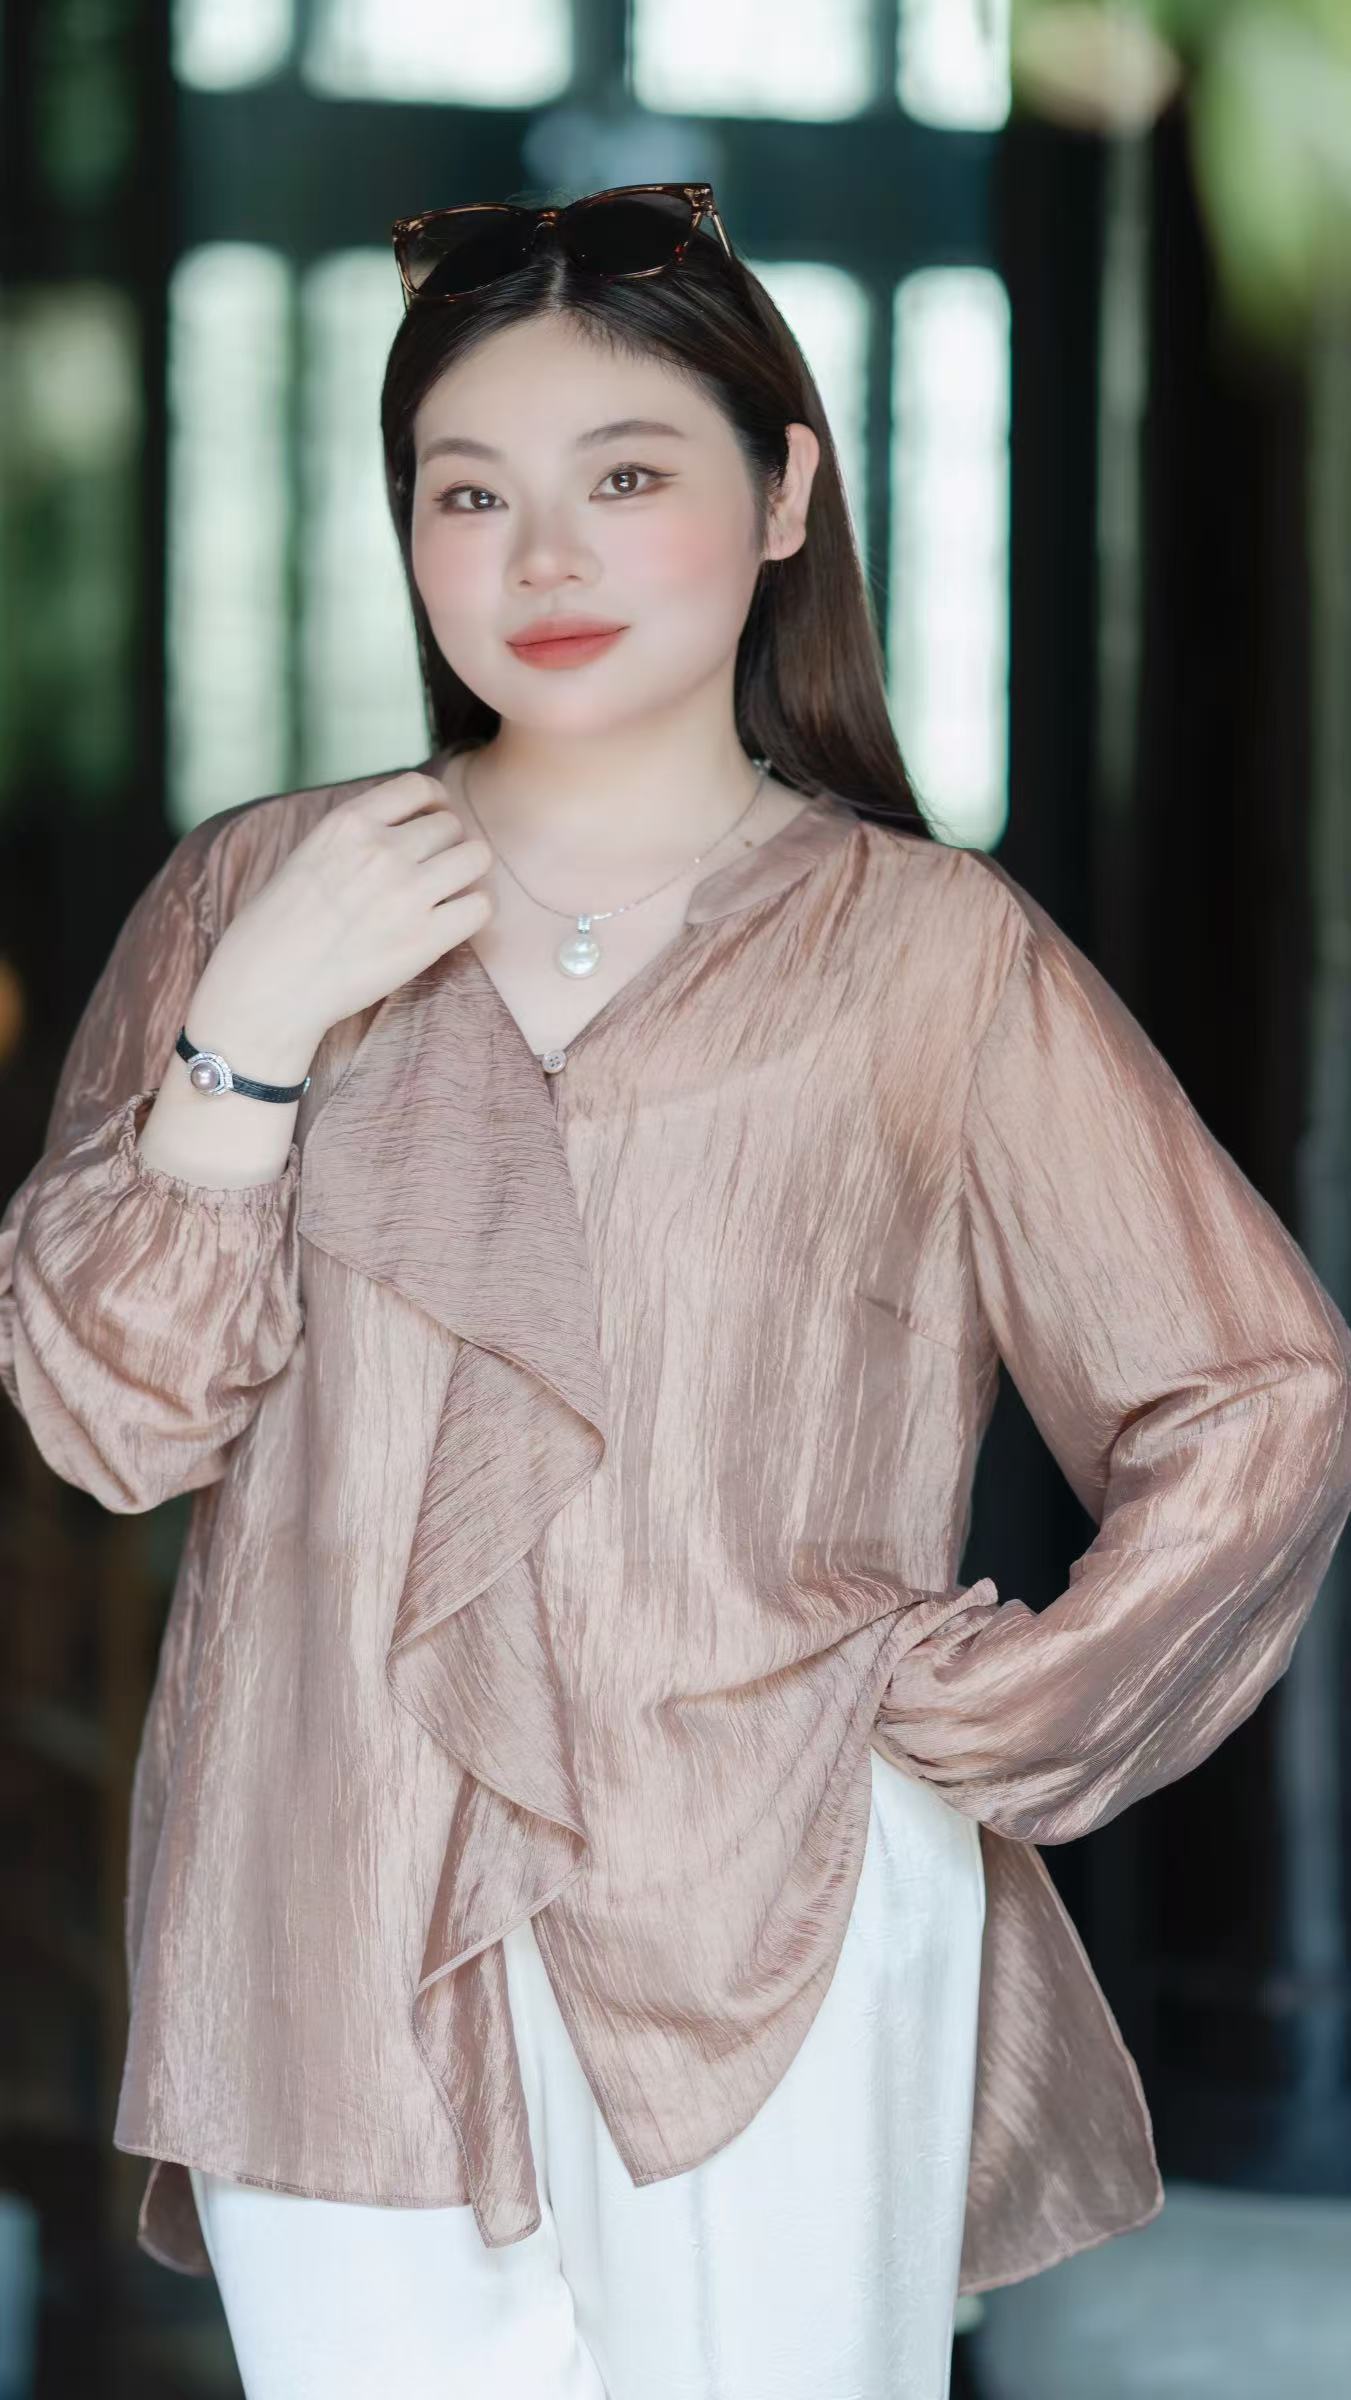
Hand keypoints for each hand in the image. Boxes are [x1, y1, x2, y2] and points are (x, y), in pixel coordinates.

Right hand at [195, 770, 494, 1052]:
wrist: (270, 985)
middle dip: (446, 846)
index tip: (434, 820)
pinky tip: (453, 922)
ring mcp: (407, 892)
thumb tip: (404, 827)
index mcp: (349, 823)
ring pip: (476, 857)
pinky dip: (474, 911)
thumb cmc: (279, 926)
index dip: (436, 802)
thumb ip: (357, 836)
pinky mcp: (426, 938)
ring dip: (467, 873)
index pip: (419, 786)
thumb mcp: (309, 854)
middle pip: (451, 825)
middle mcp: (383, 850)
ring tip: (448, 894)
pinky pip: (480, 906)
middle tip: (432, 873)